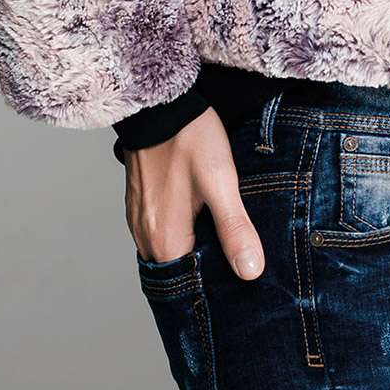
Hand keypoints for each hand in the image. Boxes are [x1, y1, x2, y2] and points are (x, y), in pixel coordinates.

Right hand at [123, 106, 265, 279]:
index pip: (190, 285)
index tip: (240, 282)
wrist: (159, 101)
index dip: (216, 287)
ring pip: (171, 251)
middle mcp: (145, 236)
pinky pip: (162, 231)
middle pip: (180, 270)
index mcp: (164, 239)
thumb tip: (250, 272)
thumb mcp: (221, 181)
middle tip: (239, 259)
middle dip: (207, 269)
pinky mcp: (140, 203)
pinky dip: (183, 233)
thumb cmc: (190, 137)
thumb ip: (234, 228)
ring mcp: (139, 219)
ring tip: (226, 241)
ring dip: (195, 249)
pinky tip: (204, 219)